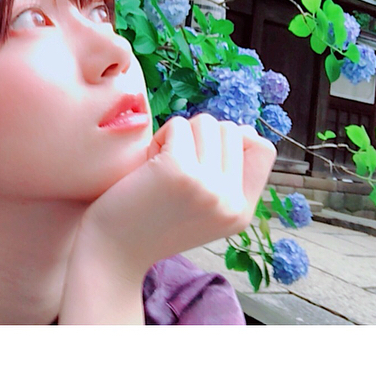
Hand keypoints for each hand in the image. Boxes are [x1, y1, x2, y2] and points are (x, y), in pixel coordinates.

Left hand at [73, 113, 276, 281]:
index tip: (204, 154)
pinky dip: (161, 137)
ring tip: (160, 165)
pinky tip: (147, 164)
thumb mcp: (204, 207)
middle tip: (173, 165)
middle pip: (232, 130)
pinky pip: (179, 125)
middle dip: (199, 137)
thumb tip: (243, 130)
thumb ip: (226, 175)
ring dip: (179, 135)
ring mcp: (209, 187)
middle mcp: (231, 202)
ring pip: (207, 123)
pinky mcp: (180, 171)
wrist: (112, 252)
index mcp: (241, 212)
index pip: (263, 149)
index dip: (236, 139)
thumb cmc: (150, 221)